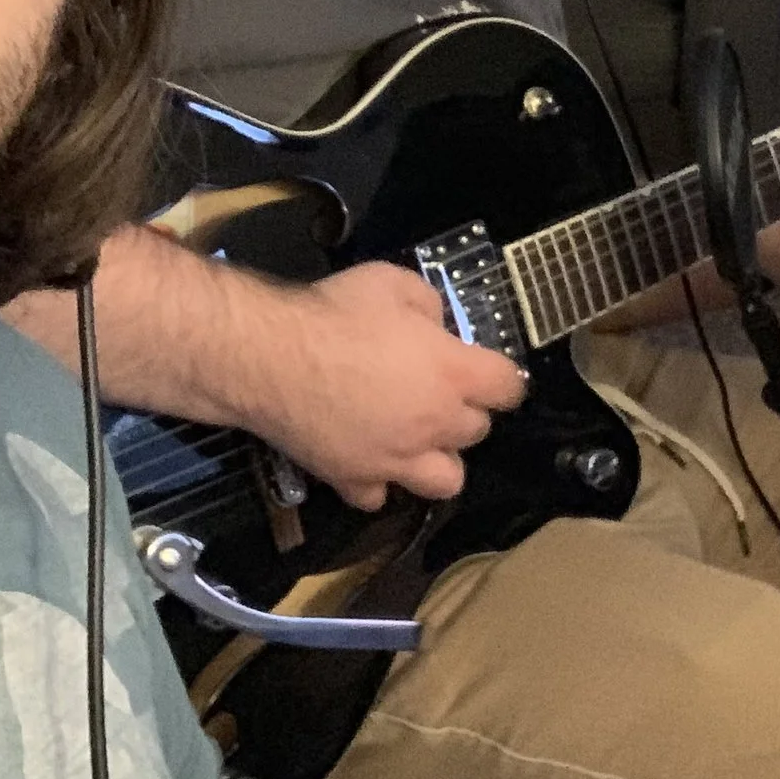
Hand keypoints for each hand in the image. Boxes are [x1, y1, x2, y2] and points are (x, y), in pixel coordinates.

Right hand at [250, 262, 527, 511]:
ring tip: (415, 439)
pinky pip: (379, 496)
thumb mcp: (391, 282)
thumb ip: (427, 305)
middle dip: (462, 412)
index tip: (485, 370)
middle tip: (434, 390)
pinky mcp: (355, 480)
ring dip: (438, 460)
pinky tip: (364, 456)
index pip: (509, 387)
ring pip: (446, 481)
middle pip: (477, 432)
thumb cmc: (335, 312)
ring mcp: (396, 459)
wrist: (270, 356)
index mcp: (453, 373)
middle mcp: (435, 424)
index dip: (501, 378)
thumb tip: (435, 325)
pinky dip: (376, 482)